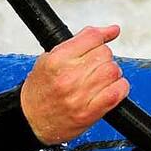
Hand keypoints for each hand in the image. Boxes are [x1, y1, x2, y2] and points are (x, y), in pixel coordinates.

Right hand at [19, 24, 129, 144]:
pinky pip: (117, 92)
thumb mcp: (49, 59)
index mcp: (56, 60)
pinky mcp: (90, 113)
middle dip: (103, 56)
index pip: (92, 37)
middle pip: (104, 54)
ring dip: (112, 72)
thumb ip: (78, 43)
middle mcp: (68, 77)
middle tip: (94, 64)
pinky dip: (119, 87)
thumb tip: (111, 30)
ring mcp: (80, 96)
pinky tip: (110, 88)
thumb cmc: (39, 91)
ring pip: (113, 71)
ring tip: (101, 77)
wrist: (30, 120)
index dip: (102, 36)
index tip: (108, 36)